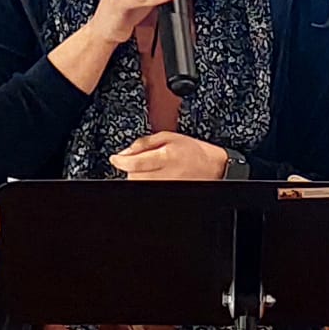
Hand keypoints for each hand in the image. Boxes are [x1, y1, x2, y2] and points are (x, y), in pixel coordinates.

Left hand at [110, 132, 227, 181]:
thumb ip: (144, 143)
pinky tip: (154, 177)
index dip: (121, 161)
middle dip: (131, 168)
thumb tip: (125, 153)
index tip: (115, 158)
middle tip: (138, 161)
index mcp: (167, 156)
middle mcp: (167, 174)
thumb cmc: (193, 151)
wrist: (213, 167)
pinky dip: (146, 182)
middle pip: (134, 176)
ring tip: (150, 168)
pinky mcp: (168, 192)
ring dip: (138, 176)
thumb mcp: (169, 137)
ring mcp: (168, 186)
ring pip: (139, 184)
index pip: (135, 162)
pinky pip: (148, 189)